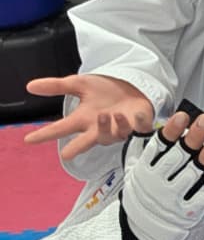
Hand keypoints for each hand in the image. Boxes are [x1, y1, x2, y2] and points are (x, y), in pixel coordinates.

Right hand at [25, 73, 154, 160]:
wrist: (131, 88)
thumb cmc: (105, 92)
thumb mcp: (80, 84)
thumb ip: (56, 86)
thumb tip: (29, 86)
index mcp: (84, 119)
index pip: (61, 128)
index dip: (46, 134)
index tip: (29, 139)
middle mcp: (99, 128)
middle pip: (86, 141)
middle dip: (77, 147)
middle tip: (66, 154)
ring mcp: (118, 129)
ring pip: (111, 135)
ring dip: (106, 126)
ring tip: (103, 114)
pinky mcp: (137, 126)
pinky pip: (138, 128)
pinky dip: (135, 122)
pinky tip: (132, 114)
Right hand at [120, 109, 203, 239]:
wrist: (143, 233)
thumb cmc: (143, 195)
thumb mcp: (135, 170)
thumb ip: (142, 144)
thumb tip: (143, 116)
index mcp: (145, 170)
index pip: (159, 146)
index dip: (172, 130)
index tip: (183, 116)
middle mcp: (158, 184)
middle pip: (178, 157)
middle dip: (193, 138)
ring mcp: (174, 200)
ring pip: (193, 175)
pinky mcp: (188, 214)